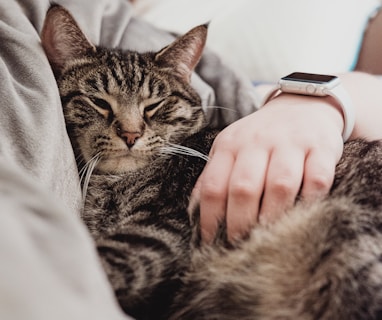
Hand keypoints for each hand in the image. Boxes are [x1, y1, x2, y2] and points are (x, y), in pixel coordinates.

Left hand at [191, 93, 343, 242]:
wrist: (302, 104)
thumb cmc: (261, 136)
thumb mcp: (231, 147)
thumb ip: (214, 175)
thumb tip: (195, 213)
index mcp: (230, 145)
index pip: (213, 185)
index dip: (209, 218)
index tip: (210, 241)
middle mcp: (258, 142)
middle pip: (244, 188)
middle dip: (239, 223)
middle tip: (240, 245)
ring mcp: (291, 143)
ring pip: (280, 185)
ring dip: (273, 217)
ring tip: (268, 238)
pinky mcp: (321, 148)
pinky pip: (317, 179)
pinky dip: (310, 201)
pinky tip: (302, 215)